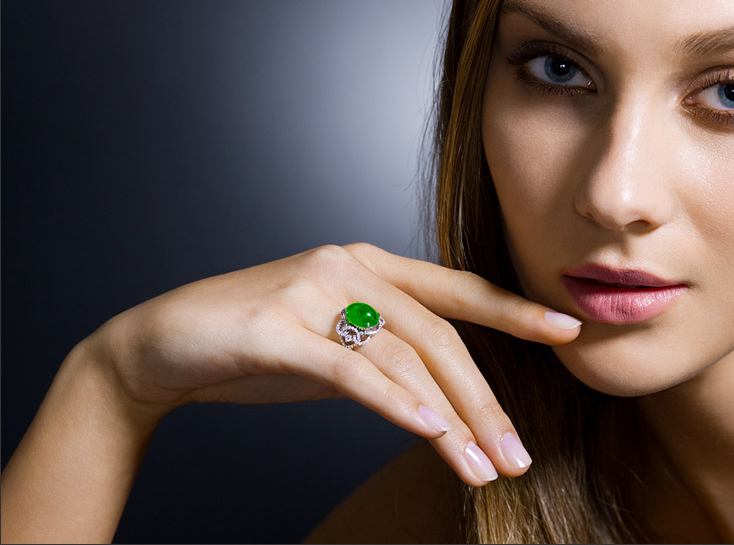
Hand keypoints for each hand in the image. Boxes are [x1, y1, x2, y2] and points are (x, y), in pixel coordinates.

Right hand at [88, 243, 581, 485]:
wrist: (164, 344)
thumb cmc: (258, 343)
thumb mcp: (336, 344)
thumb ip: (388, 353)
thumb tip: (448, 397)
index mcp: (369, 265)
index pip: (456, 289)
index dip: (514, 309)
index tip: (568, 330)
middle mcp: (349, 267)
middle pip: (440, 335)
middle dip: (486, 399)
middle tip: (518, 455)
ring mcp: (313, 291)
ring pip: (404, 357)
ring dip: (451, 419)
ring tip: (482, 469)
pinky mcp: (278, 327)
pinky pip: (351, 369)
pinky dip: (396, 402)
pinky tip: (430, 432)